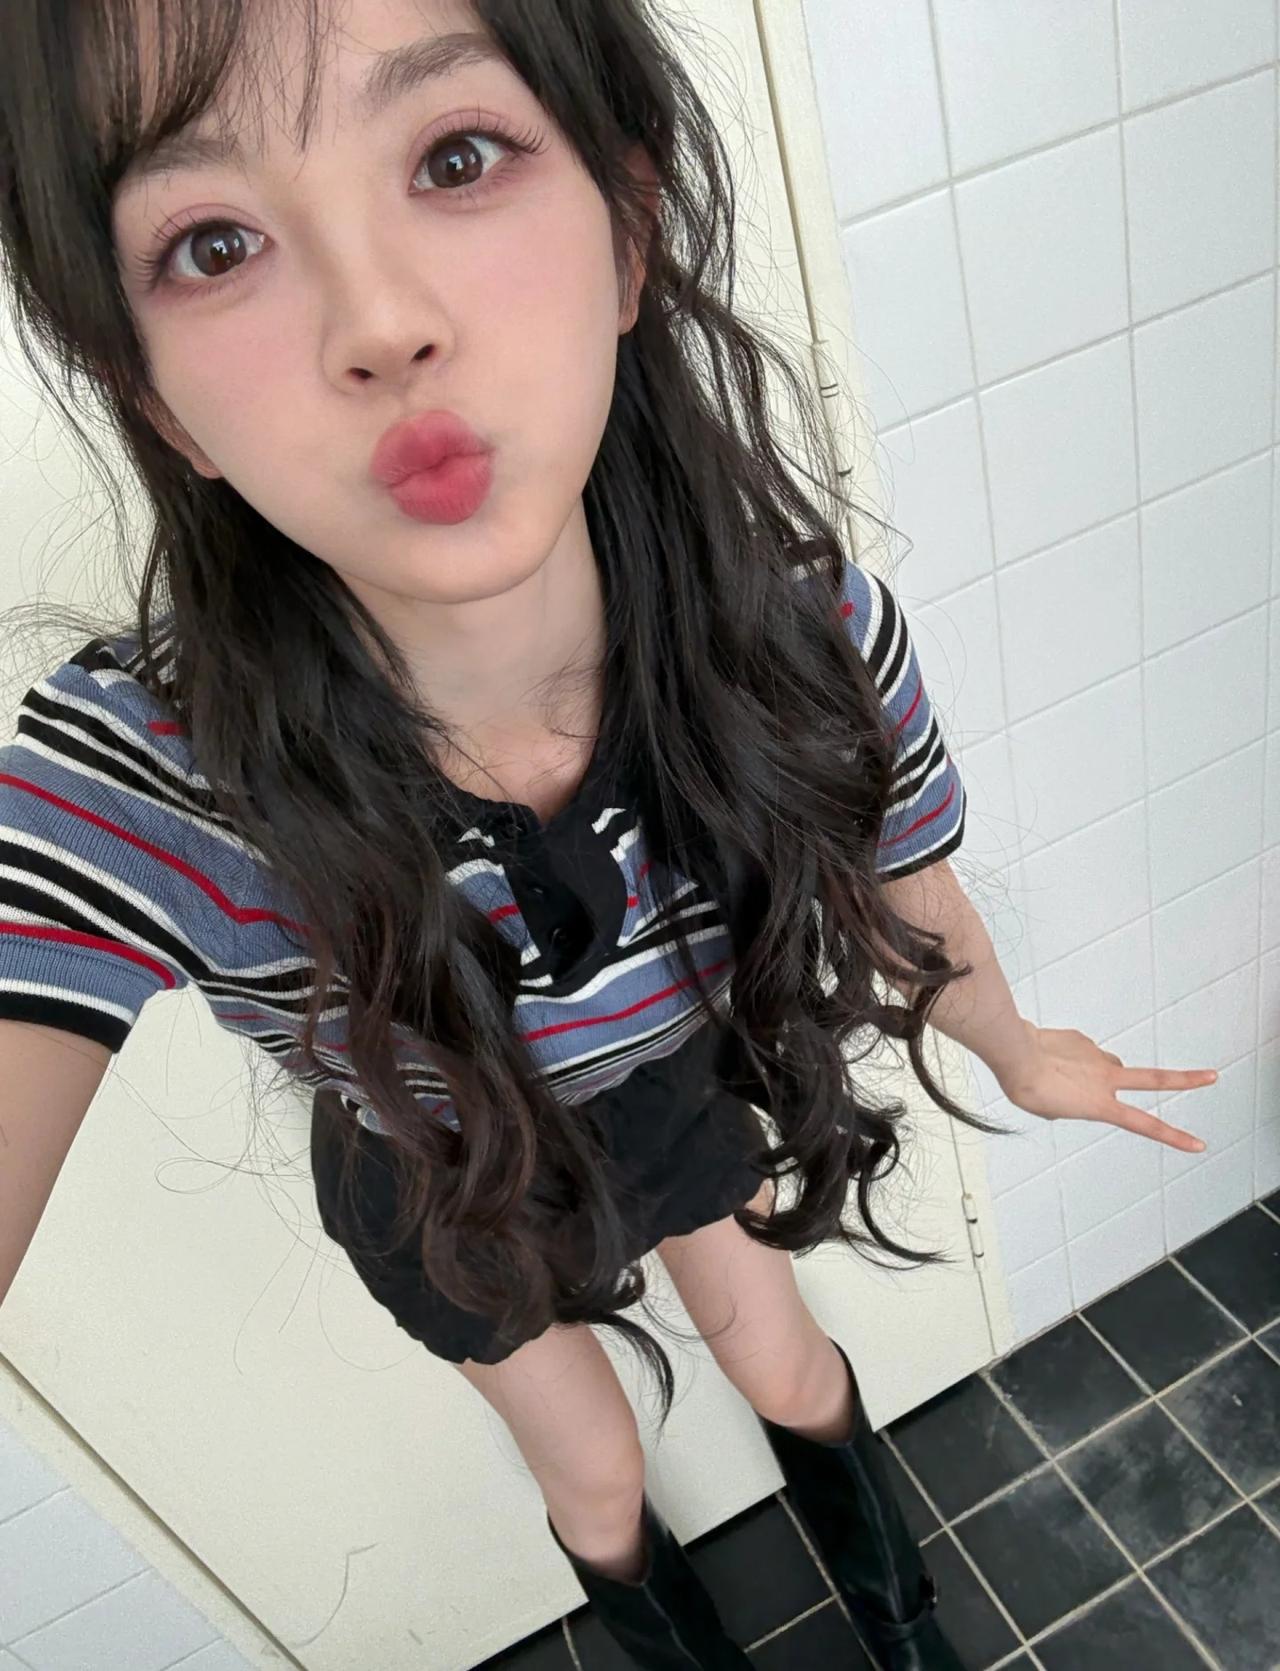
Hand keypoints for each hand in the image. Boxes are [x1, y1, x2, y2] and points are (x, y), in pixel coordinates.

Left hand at [994, 1021, 1216, 1152]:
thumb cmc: (1028, 1086)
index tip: (1198, 1143)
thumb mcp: (1052, 1111)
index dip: (1174, 1136)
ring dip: (1095, 1074)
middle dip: (1187, 1079)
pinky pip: (1082, 1052)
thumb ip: (1075, 1101)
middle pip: (1156, 1079)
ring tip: (1063, 1078)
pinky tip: (1051, 1060)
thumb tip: (1082, 1083)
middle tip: (1212, 1076)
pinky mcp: (1082, 1040)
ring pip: (1108, 1067)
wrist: (1014, 1053)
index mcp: (1101, 1104)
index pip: (1146, 1124)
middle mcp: (1106, 1078)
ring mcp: (1096, 1056)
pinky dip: (1071, 1059)